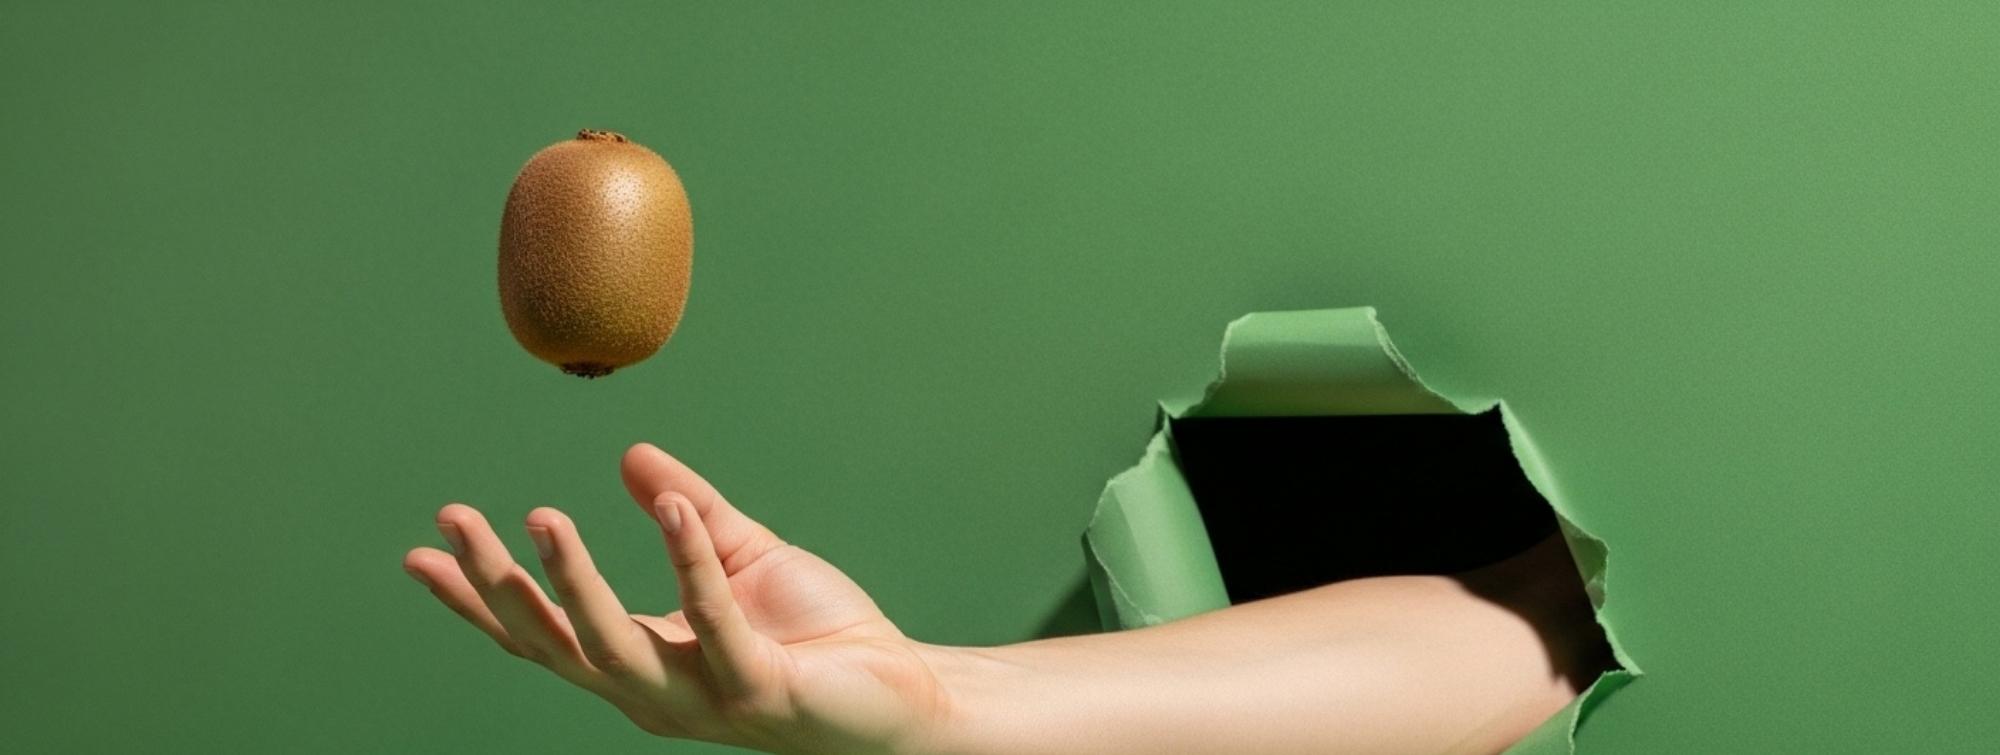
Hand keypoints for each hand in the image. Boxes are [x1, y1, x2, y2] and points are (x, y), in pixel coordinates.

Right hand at [402, 443, 947, 753]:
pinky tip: (670, 506)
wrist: (898, 690)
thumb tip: (633, 456)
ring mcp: (703, 699)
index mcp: (640, 660)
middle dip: (498, 586)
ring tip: (543, 517)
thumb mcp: (736, 557)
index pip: (542, 633)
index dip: (480, 597)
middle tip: (454, 520)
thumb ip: (685, 513)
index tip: (420, 551)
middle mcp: (655, 691)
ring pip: (615, 647)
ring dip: (574, 582)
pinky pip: (714, 620)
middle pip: (554, 644)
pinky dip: (690, 563)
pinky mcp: (758, 690)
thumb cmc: (815, 633)